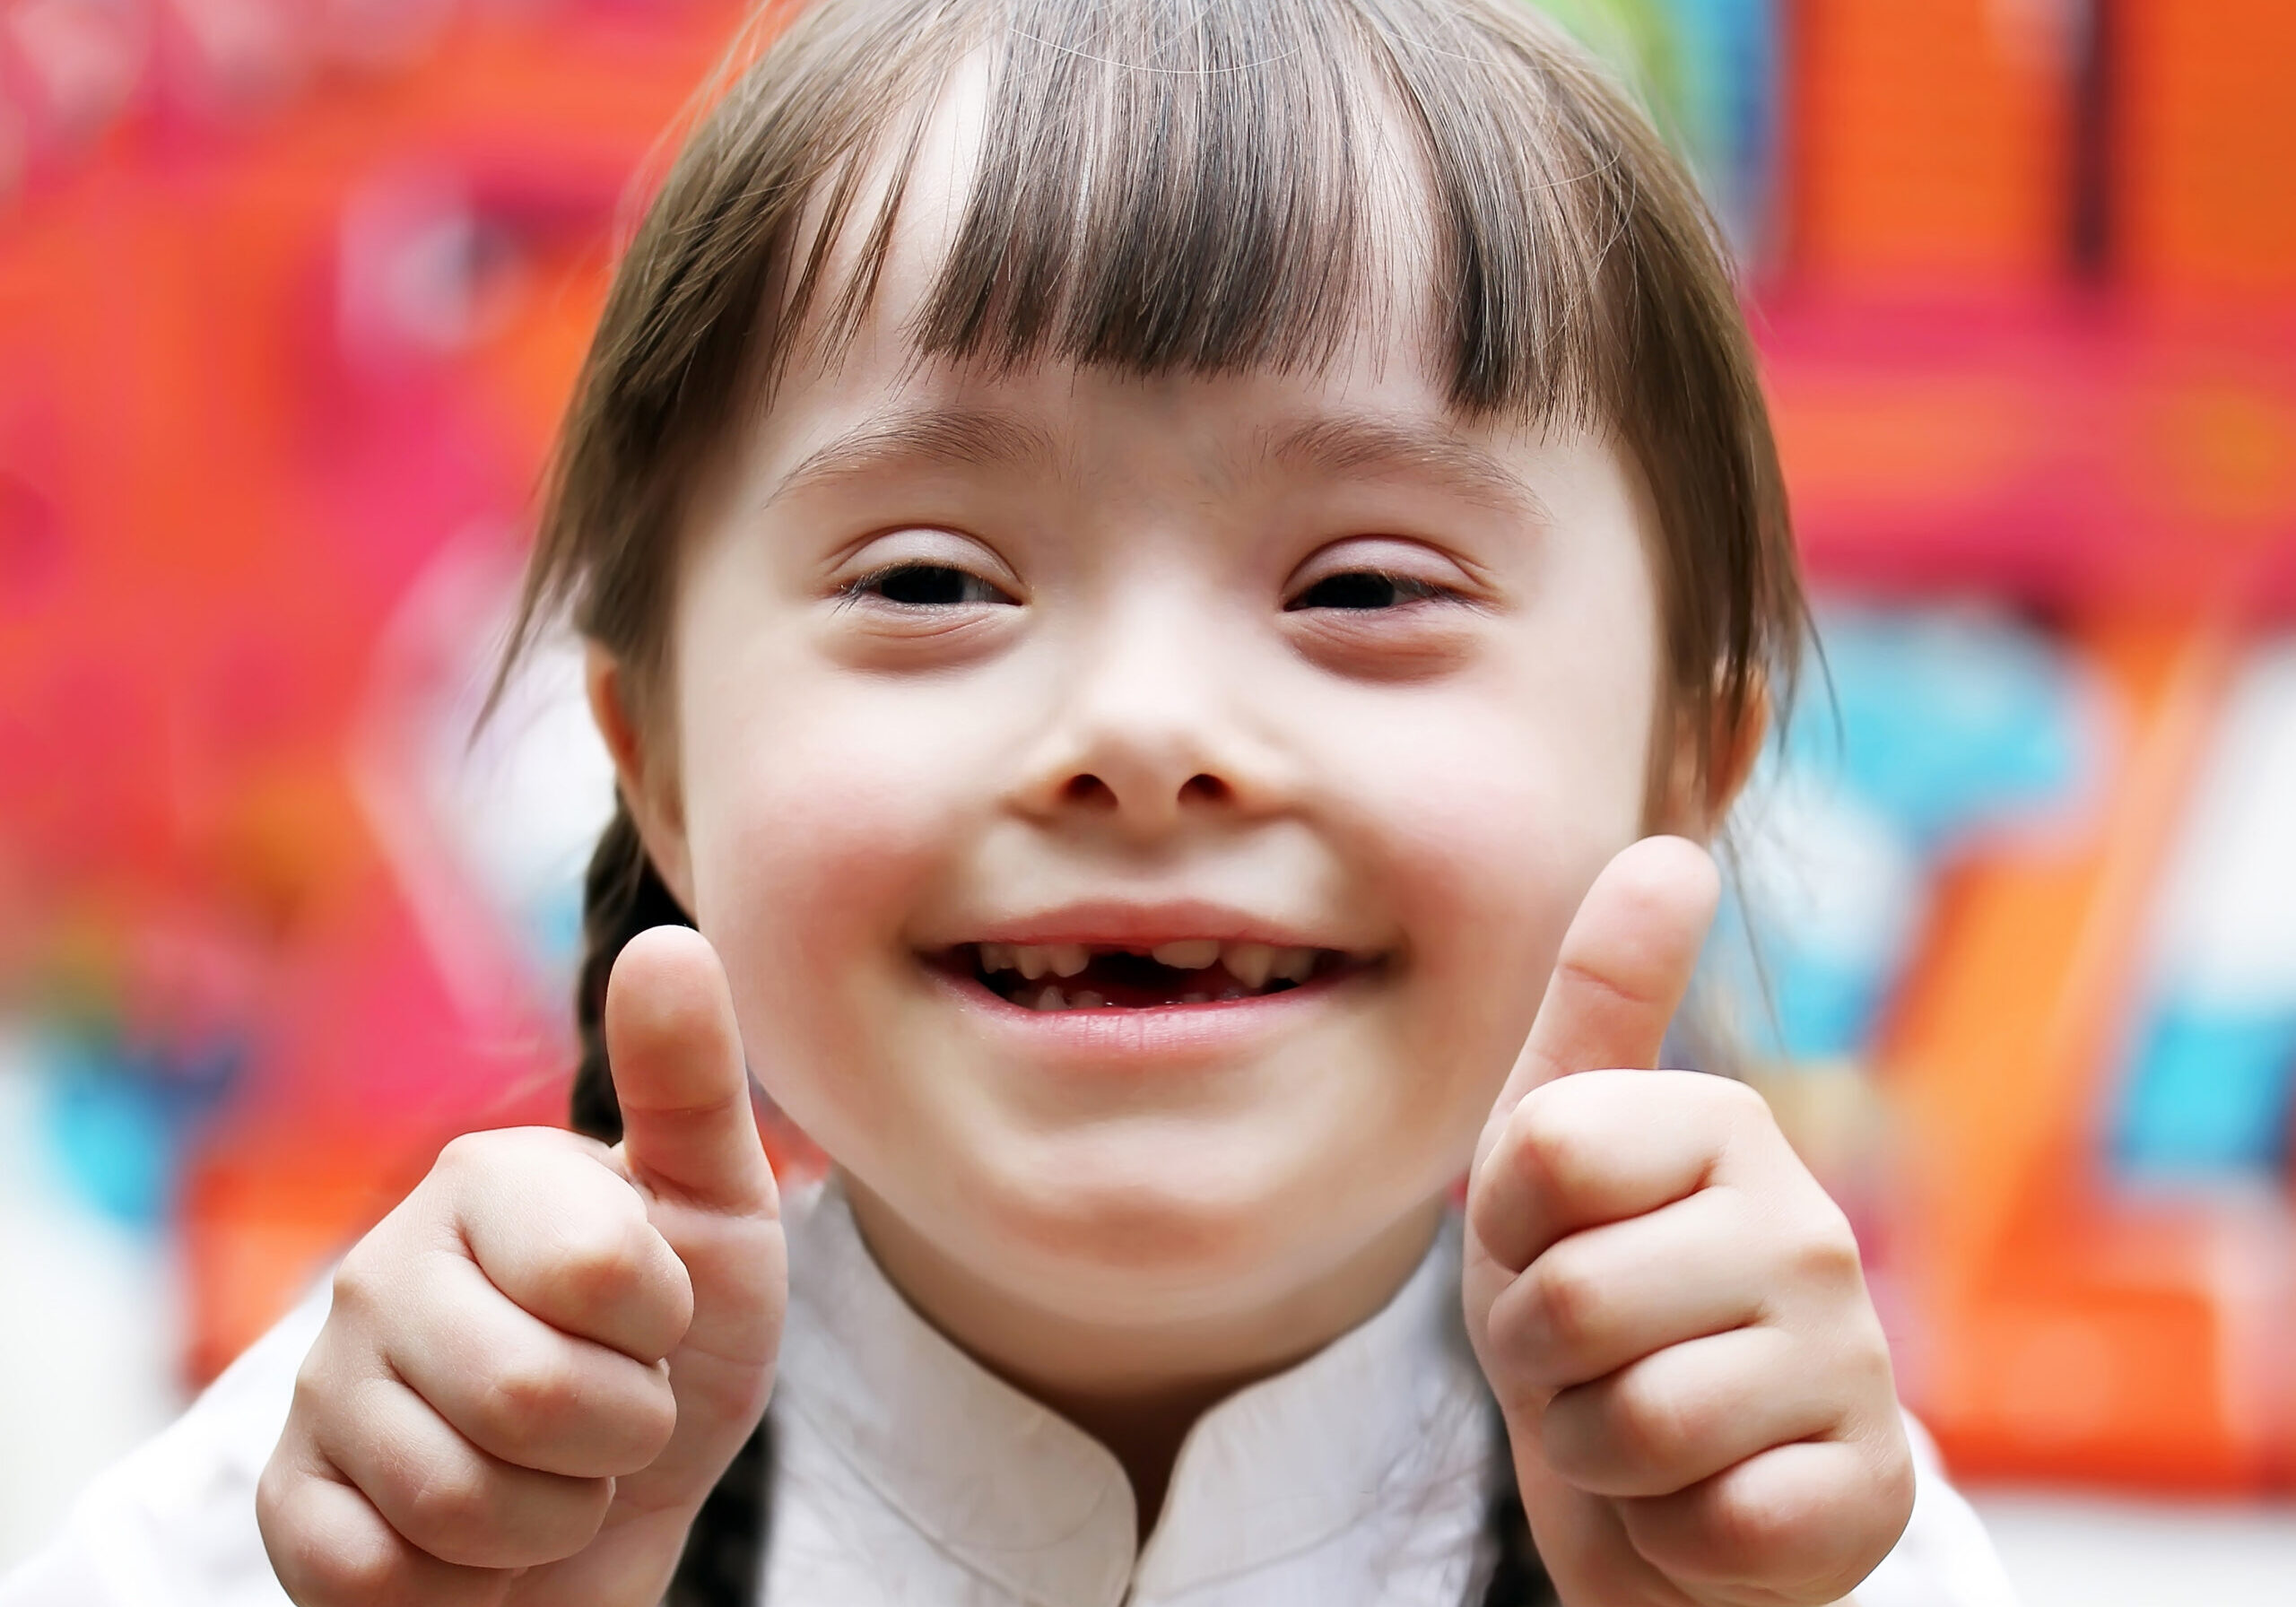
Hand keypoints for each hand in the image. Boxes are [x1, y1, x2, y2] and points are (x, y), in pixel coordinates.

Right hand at [258, 927, 785, 1605]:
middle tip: (613, 1410)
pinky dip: (465, 1587)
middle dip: (620, 1435)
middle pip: (532, 1400)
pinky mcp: (291, 1508)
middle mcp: (382, 1270)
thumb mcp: (720, 1209)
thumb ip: (691, 1082)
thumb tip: (668, 940)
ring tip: (555, 1471)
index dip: (662, 1327)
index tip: (656, 1316)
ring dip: (554, 1517)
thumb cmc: (679, 1338)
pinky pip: (380, 1581)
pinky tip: (476, 1540)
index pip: (604, 1279)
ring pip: (463, 1504)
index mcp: (484, 1179)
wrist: (631, 1488)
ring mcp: (323, 1391)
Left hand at [1462, 837, 1912, 1606]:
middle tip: (1585, 1359)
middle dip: (1537, 1361)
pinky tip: (1702, 1498)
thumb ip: (1600, 1000)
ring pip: (1634, 1423)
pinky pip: (1710, 1523)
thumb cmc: (1592, 1302)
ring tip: (1635, 1427)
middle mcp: (1808, 1226)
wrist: (1661, 1482)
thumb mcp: (1550, 1153)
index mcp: (1721, 1123)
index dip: (1504, 1225)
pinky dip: (1666, 1533)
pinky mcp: (1868, 1491)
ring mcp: (1854, 1362)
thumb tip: (1670, 849)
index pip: (1539, 1153)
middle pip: (1571, 1299)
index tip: (1540, 1241)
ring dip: (1594, 1452)